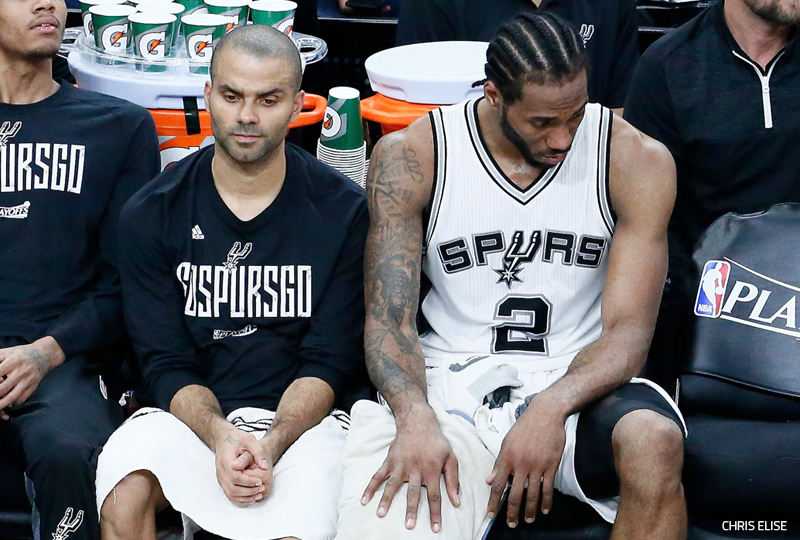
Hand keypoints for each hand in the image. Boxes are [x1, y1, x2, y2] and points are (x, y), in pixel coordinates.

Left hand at [0, 337, 64, 419]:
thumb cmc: (22, 353)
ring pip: (12, 397)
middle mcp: (21, 372)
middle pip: (2, 389)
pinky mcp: (33, 387)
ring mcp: (28, 381)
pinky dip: (12, 403)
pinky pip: (21, 399)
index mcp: (13, 361)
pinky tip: (7, 403)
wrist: (45, 355)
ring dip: (1, 404)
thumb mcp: (7, 351)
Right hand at [214, 427, 270, 504]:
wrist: (223, 439)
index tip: (260, 481)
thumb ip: (258, 451)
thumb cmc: (236, 438)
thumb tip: (265, 466)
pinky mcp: (223, 481)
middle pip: (233, 488)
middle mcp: (221, 472)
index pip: (236, 477)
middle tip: (261, 489)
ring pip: (231, 494)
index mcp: (226, 461)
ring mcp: (221, 478)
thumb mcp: (249, 439)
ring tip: (258, 495)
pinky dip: (240, 499)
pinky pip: (229, 494)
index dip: (249, 481)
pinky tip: (251, 497)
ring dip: (245, 497)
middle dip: (249, 491)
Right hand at [361, 406, 459, 532]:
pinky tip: (364, 500)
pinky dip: (370, 487)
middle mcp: (415, 468)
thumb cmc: (436, 442)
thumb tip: (457, 501)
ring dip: (386, 500)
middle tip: (409, 526)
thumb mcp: (451, 458)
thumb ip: (453, 480)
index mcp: (432, 469)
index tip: (435, 528)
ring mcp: (401, 465)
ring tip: (381, 514)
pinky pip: (378, 475)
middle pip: (413, 493)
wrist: (418, 422)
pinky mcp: (390, 461)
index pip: (434, 495)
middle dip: (411, 510)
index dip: (435, 513)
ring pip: (393, 485)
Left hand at [486, 399, 566, 527]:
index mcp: (507, 457)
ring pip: (532, 494)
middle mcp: (521, 464)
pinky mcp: (551, 465)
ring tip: (528, 520)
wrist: (545, 414)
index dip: (493, 502)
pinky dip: (547, 501)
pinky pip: (548, 488)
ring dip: (530, 510)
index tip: (491, 514)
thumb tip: (490, 480)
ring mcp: (537, 466)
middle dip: (512, 512)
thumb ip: (499, 463)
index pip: (498, 485)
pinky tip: (545, 510)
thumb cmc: (524, 427)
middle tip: (511, 524)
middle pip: (515, 494)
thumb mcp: (507, 442)